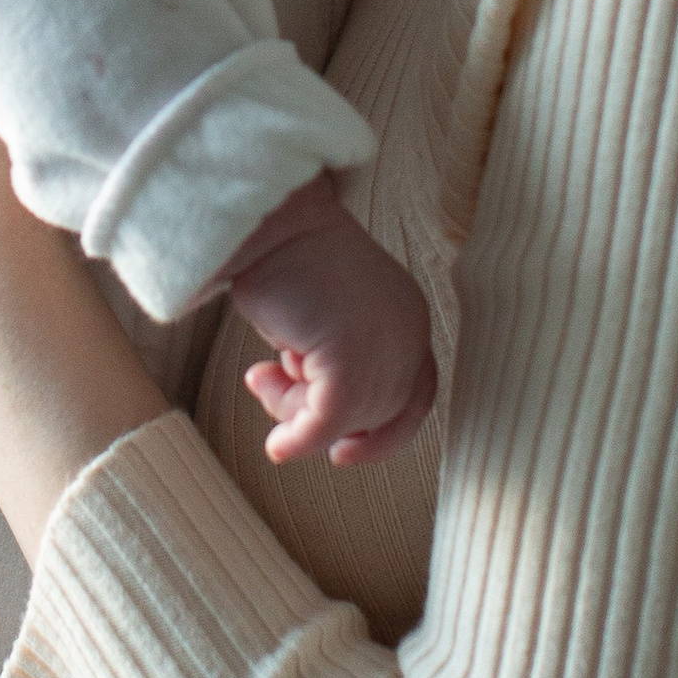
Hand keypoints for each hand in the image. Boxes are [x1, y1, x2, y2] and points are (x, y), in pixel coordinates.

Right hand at [228, 182, 438, 467]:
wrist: (270, 225)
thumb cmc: (286, 262)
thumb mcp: (324, 321)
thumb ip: (333, 364)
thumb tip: (315, 424)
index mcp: (409, 318)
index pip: (415, 396)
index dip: (383, 433)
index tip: (343, 452)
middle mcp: (408, 334)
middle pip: (377, 412)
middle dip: (319, 416)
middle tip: (272, 392)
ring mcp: (384, 348)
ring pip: (349, 420)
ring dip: (296, 412)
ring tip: (262, 379)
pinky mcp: (350, 361)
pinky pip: (326, 423)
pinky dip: (298, 439)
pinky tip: (276, 446)